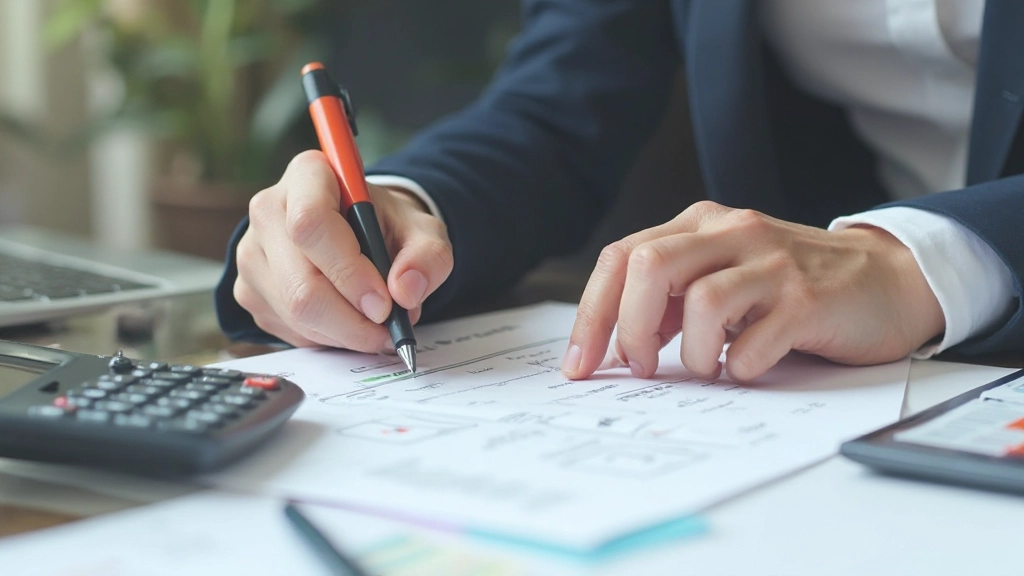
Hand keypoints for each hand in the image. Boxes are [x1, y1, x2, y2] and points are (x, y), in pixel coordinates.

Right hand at [233, 151, 452, 349]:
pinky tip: (347, 322)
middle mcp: (268, 209)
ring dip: (345, 333)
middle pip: (301, 283)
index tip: (383, 303)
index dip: (348, 271)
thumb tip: (406, 290)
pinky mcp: (248, 290)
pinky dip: (328, 338)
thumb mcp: (422, 231)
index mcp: (308, 175)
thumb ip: (428, 256)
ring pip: (295, 313)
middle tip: (388, 328)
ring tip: (375, 324)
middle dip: (352, 319)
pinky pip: (289, 329)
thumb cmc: (386, 226)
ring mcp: (252, 253)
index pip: (311, 223)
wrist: (361, 233)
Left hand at [561, 201, 944, 381]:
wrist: (889, 279)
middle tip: (640, 367)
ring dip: (691, 354)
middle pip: (647, 266)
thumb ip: (673, 296)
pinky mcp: (808, 299)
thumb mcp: (725, 276)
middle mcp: (732, 233)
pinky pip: (754, 340)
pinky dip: (739, 367)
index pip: (621, 258)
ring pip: (699, 302)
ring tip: (708, 367)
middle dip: (628, 329)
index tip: (579, 364)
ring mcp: (772, 263)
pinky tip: (749, 366)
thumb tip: (617, 342)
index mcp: (701, 226)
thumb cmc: (793, 285)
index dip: (592, 315)